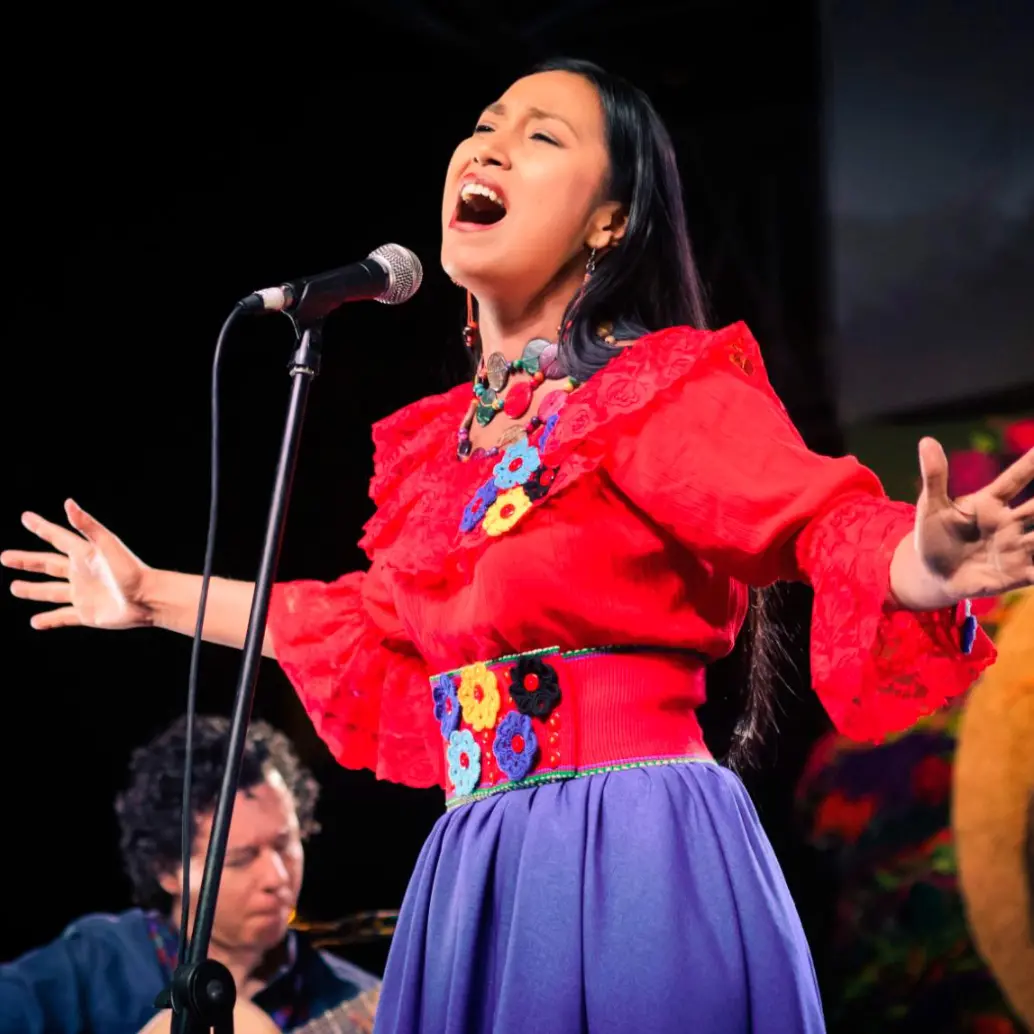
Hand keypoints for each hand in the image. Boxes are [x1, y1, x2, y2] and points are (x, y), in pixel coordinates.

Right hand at [2, 499, 153, 629]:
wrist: (149, 600)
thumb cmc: (131, 570)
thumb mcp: (107, 544)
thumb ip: (87, 526)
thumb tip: (67, 503)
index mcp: (85, 554)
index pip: (58, 538)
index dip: (42, 528)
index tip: (26, 518)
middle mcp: (81, 573)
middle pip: (47, 565)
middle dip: (26, 561)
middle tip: (5, 557)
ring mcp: (83, 594)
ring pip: (51, 591)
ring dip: (32, 590)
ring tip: (15, 588)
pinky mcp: (86, 614)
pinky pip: (62, 617)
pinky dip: (49, 619)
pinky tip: (35, 622)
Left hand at [912, 437, 1033, 600]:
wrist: (933, 575)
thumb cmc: (933, 536)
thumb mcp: (932, 507)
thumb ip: (935, 477)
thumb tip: (926, 440)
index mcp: (989, 503)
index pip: (1015, 479)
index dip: (1031, 464)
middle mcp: (1009, 522)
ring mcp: (1016, 547)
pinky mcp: (1018, 573)